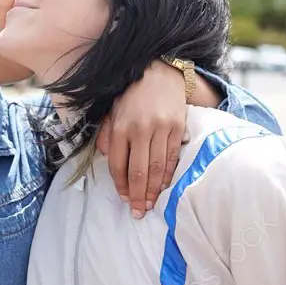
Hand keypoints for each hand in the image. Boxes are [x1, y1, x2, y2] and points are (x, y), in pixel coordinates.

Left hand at [96, 60, 188, 218]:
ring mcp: (161, 129)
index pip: (119, 164)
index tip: (123, 199)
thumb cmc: (131, 94)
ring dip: (153, 190)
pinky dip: (168, 174)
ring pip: (157, 167)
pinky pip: (173, 157)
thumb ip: (107, 135)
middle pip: (139, 171)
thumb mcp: (112, 111)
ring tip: (151, 205)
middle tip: (138, 213)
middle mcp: (141, 129)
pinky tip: (165, 187)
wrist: (159, 71)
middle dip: (137, 195)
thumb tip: (107, 158)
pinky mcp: (178, 127)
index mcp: (121, 126)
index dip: (120, 185)